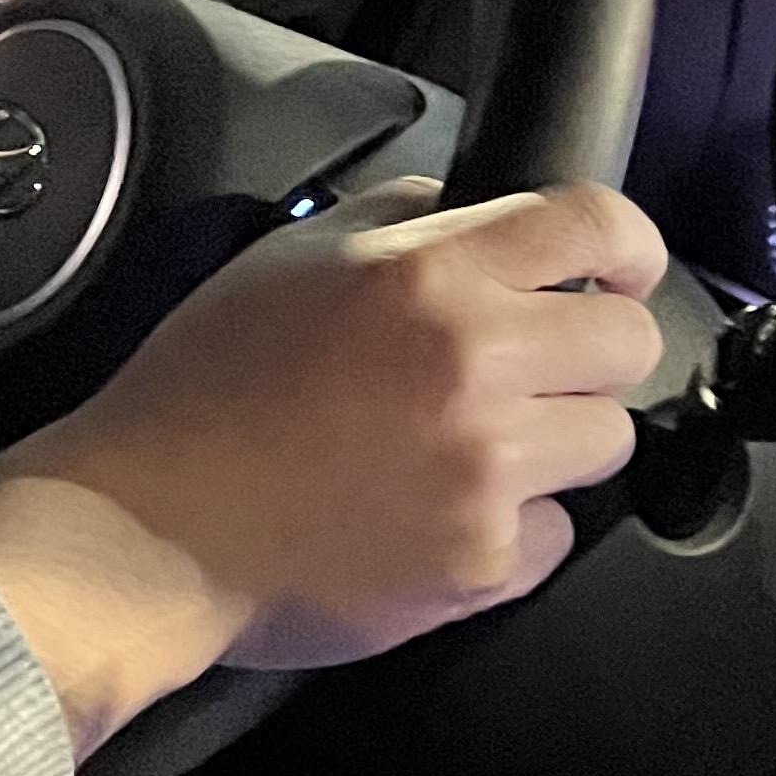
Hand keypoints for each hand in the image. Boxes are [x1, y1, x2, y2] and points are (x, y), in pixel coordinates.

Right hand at [0, 177, 664, 757]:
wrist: (147, 529)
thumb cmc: (201, 393)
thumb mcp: (287, 258)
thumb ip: (396, 220)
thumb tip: (472, 213)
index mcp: (428, 275)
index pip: (596, 225)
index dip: (624, 242)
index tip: (618, 266)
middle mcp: (474, 364)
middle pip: (628, 339)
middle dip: (586, 350)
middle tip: (528, 368)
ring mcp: (487, 471)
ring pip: (607, 440)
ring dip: (555, 440)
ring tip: (466, 448)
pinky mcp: (483, 562)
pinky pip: (554, 533)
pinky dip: (512, 527)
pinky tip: (433, 512)